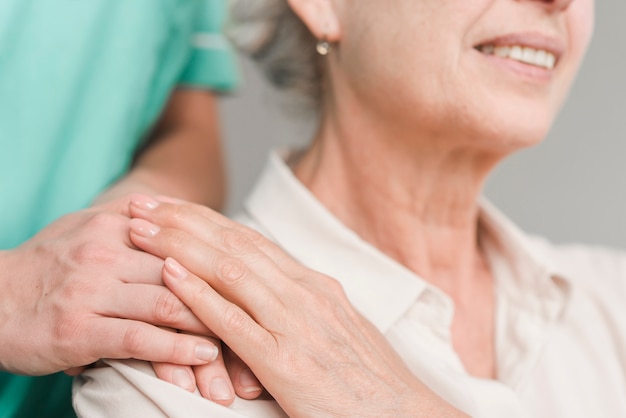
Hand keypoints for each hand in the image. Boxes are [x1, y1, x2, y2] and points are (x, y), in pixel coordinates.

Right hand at [0, 195, 261, 404]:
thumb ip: (143, 225)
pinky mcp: (78, 326)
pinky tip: (203, 355)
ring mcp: (93, 289)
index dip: (228, 270)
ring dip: (210, 333)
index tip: (261, 293)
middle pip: (187, 277)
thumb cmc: (54, 265)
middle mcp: (110, 252)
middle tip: (262, 332)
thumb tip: (193, 218)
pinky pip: (137, 337)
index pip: (189, 244)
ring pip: (169, 307)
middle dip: (228, 306)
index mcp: (121, 226)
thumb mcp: (95, 230)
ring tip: (241, 353)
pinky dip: (174, 348)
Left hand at [128, 195, 467, 417]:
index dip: (204, 218)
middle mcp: (303, 292)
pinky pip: (234, 321)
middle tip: (141, 201)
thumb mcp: (335, 324)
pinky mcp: (285, 362)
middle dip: (182, 219)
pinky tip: (168, 275)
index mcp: (313, 283)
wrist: (402, 412)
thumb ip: (300, 301)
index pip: (248, 238)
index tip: (171, 205)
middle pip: (232, 243)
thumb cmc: (367, 375)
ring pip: (228, 270)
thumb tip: (268, 283)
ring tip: (140, 228)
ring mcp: (295, 323)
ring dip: (178, 245)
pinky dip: (198, 295)